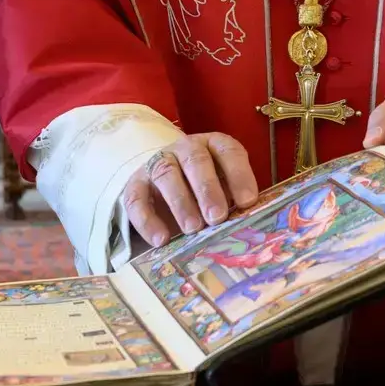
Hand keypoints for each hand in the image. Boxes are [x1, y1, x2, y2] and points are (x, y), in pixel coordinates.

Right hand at [121, 134, 259, 248]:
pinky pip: (137, 199)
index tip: (248, 201)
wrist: (162, 180)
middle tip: (217, 216)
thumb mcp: (223, 186)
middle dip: (208, 189)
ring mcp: (158, 163)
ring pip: (166, 175)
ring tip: (193, 228)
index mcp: (213, 145)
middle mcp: (185, 148)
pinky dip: (147, 220)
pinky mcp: (136, 183)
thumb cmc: (204, 186)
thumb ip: (233, 199)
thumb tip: (247, 223)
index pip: (228, 152)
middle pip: (196, 161)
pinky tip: (161, 239)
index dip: (239, 175)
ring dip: (180, 202)